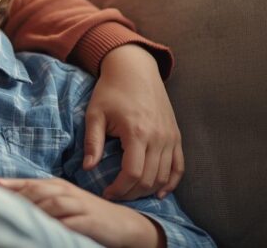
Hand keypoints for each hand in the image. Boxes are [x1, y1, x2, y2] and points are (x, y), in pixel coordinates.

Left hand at [0, 177, 163, 247]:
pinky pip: (71, 223)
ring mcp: (78, 205)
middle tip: (0, 206)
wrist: (122, 223)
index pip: (29, 183)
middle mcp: (66, 192)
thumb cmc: (84, 211)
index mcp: (56, 185)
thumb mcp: (60, 199)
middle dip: (19, 198)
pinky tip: (45, 230)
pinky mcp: (89, 221)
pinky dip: (57, 226)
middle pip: (38, 191)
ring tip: (19, 218)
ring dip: (36, 210)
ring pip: (53, 204)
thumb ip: (35, 195)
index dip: (11, 186)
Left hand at [86, 44, 183, 199]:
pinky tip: (160, 192)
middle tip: (115, 196)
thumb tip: (87, 168)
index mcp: (137, 132)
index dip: (119, 189)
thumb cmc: (111, 91)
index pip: (133, 173)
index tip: (106, 193)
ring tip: (130, 193)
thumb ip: (92, 142)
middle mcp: (158, 137)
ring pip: (165, 176)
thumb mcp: (95, 114)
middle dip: (131, 193)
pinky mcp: (176, 135)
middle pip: (150, 179)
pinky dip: (171, 182)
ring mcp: (170, 137)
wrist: (134, 70)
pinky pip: (179, 166)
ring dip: (149, 190)